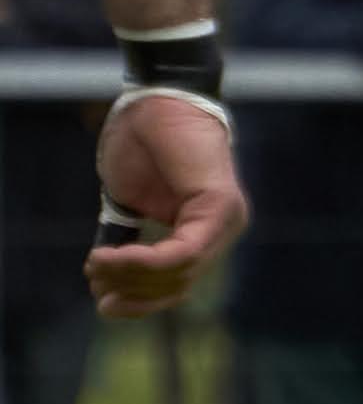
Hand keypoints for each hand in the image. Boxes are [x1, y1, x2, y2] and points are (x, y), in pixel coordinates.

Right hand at [86, 90, 243, 314]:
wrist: (154, 100)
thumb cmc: (143, 144)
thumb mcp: (129, 202)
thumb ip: (128, 239)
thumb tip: (108, 281)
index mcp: (206, 230)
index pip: (179, 283)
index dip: (139, 300)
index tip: (103, 304)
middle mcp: (224, 228)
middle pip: (179, 285)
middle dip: (131, 291)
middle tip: (94, 282)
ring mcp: (227, 219)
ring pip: (179, 273)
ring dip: (129, 276)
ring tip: (95, 265)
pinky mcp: (219, 206)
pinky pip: (182, 253)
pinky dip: (142, 262)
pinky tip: (107, 258)